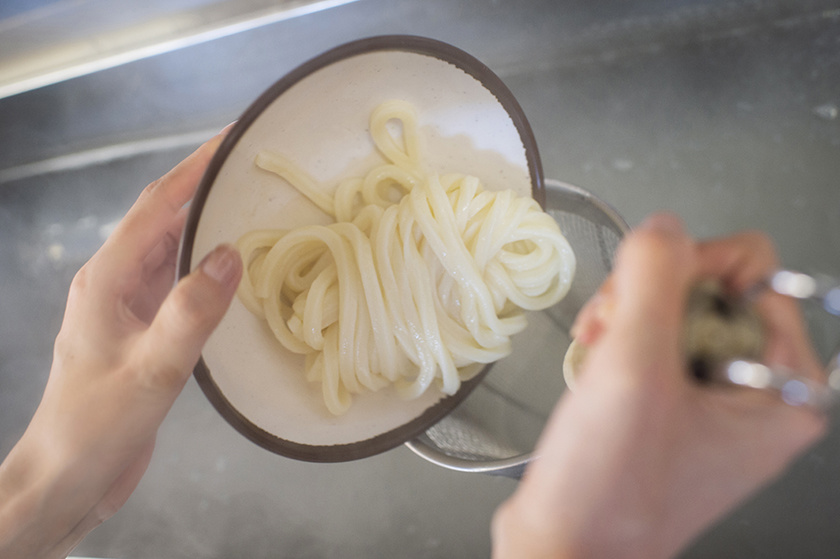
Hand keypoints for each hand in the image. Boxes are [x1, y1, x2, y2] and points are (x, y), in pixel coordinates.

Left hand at [0, 131, 241, 557]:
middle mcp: (116, 283)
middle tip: (255, 166)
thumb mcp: (150, 370)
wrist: (68, 477)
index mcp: (108, 279)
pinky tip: (235, 269)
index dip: (196, 167)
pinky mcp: (142, 331)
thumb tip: (231, 254)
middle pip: (163, 217)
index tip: (236, 139)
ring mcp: (128, 307)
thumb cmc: (96, 424)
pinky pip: (178, 281)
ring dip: (207, 221)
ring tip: (252, 205)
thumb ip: (190, 313)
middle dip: (205, 184)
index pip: (157, 206)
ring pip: (171, 248)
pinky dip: (207, 263)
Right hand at [492, 213, 826, 558]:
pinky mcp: (675, 406)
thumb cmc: (609, 486)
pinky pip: (654, 341)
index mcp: (786, 389)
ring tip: (594, 352)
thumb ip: (654, 280)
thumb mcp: (634, 369)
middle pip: (711, 287)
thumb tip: (664, 226)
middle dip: (647, 297)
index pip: (755, 272)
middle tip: (610, 334)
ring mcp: (715, 400)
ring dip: (624, 317)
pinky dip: (618, 342)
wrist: (562, 550)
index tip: (641, 302)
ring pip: (674, 308)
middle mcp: (759, 393)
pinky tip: (594, 366)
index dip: (690, 268)